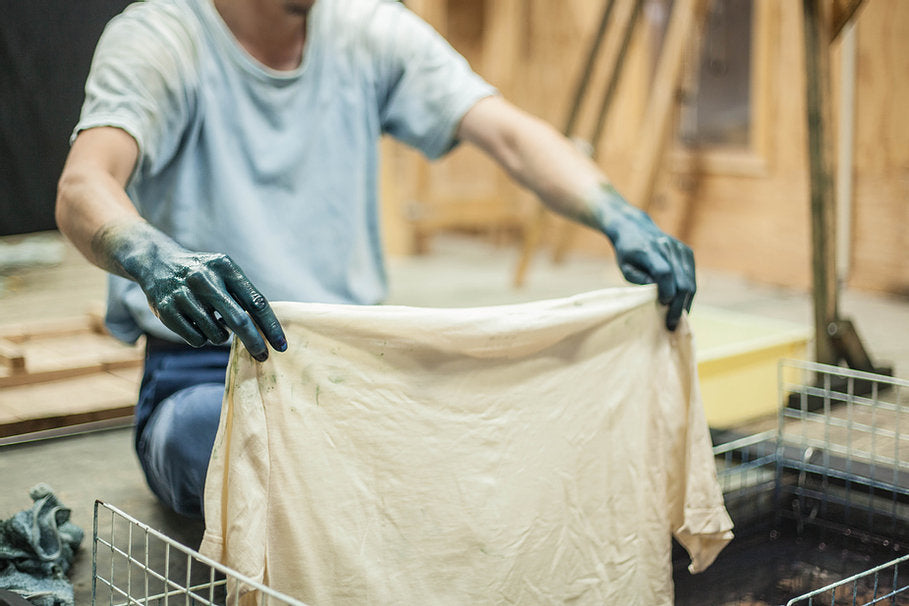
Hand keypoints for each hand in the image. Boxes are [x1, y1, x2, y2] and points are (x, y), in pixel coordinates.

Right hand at [99, 221, 286, 359]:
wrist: (157, 262)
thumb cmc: (203, 273)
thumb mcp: (224, 272)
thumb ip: (244, 295)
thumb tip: (267, 330)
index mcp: (225, 267)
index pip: (255, 301)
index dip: (270, 326)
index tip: (281, 345)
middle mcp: (204, 279)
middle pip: (238, 320)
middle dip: (254, 342)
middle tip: (263, 356)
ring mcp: (184, 294)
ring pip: (216, 335)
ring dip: (221, 336)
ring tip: (212, 321)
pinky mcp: (166, 310)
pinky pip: (197, 340)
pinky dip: (201, 338)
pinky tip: (196, 323)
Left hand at [595, 186, 695, 330]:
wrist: (634, 227)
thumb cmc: (626, 252)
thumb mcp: (624, 267)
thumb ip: (639, 280)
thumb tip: (657, 296)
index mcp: (650, 250)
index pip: (664, 273)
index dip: (666, 291)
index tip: (663, 307)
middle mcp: (668, 248)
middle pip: (681, 281)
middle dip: (678, 306)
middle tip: (671, 325)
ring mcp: (681, 249)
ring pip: (690, 282)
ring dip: (685, 303)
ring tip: (678, 319)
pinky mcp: (688, 252)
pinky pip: (692, 277)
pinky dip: (688, 294)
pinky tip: (682, 306)